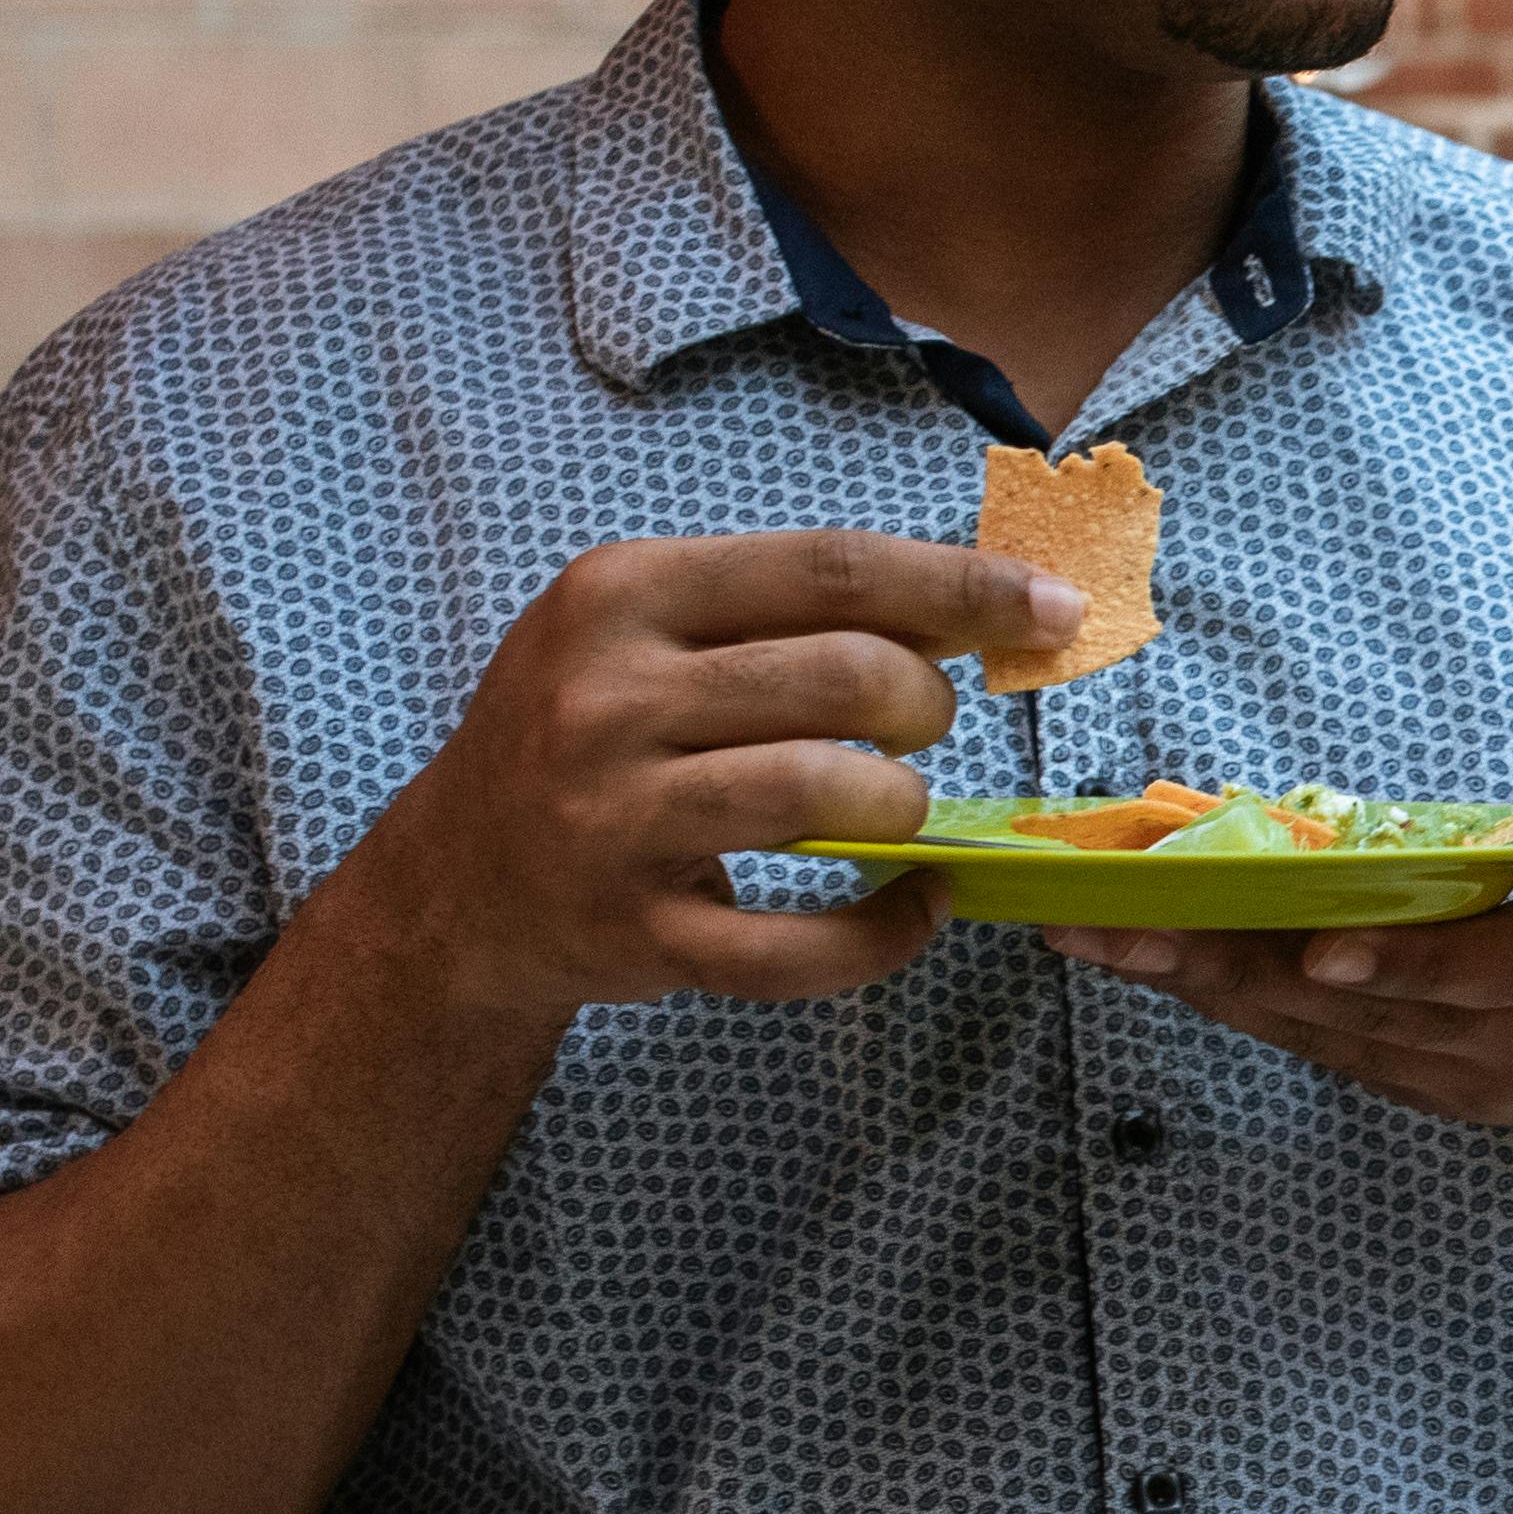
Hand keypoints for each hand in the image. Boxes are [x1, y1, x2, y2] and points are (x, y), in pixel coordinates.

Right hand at [364, 530, 1076, 1020]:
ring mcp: (611, 819)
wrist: (455, 882)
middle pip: (847, 676)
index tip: (1057, 609)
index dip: (964, 587)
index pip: (830, 568)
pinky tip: (914, 907)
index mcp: (621, 592)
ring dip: (906, 806)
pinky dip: (886, 935)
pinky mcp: (633, 934)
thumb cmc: (592, 732)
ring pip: (825, 793)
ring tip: (898, 810)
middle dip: (927, 705)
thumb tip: (983, 597)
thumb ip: (791, 608)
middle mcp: (604, 696)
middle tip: (919, 728)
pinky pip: (797, 946)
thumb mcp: (653, 633)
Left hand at [1043, 667, 1512, 1159]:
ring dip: (1209, 986)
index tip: (1322, 945)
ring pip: (1325, 1035)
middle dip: (1241, 966)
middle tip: (1125, 925)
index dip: (1413, 963)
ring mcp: (1469, 1077)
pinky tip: (1155, 963)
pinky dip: (1235, 1005)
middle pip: (1372, 1009)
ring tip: (1102, 938)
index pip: (1502, 973)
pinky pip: (1316, 1049)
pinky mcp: (1422, 1089)